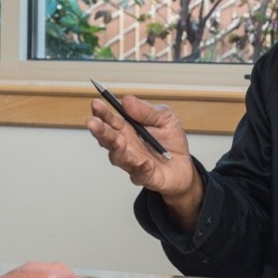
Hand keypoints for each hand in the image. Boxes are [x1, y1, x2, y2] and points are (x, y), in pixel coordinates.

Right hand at [86, 93, 202, 229]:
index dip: (102, 113)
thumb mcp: (164, 118)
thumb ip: (146, 110)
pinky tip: (146, 163)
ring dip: (118, 150)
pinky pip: (142, 174)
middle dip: (100, 131)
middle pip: (108, 139)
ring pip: (120, 158)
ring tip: (119, 141)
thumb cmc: (170, 140)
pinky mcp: (146, 177)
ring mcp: (133, 163)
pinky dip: (143, 169)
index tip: (96, 104)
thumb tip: (126, 100)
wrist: (184, 165)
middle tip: (93, 123)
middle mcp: (125, 147)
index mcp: (127, 129)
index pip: (110, 120)